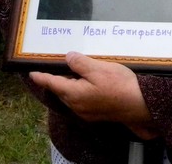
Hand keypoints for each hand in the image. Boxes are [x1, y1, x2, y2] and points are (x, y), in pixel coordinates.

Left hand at [29, 51, 158, 139]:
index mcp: (74, 94)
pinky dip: (79, 90)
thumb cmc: (119, 85)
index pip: (52, 83)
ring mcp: (86, 112)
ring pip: (71, 96)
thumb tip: (68, 58)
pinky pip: (81, 101)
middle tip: (57, 66)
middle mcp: (77, 106)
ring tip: (73, 72)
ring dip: (70, 85)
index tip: (32, 72)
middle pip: (61, 90)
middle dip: (57, 79)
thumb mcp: (98, 68)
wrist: (140, 104)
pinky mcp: (96, 114)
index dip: (41, 77)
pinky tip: (87, 83)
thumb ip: (80, 63)